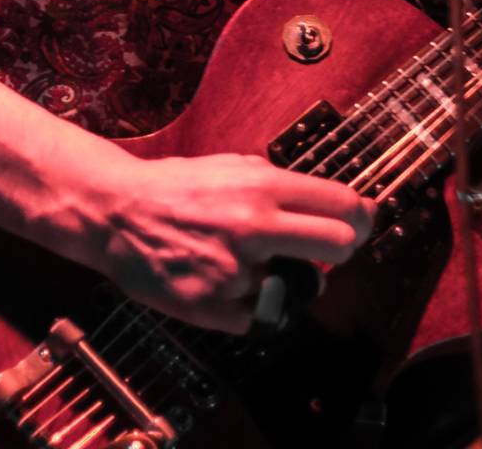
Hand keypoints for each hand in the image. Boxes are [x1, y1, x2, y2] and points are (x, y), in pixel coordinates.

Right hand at [101, 151, 374, 333]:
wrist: (117, 213)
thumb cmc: (176, 187)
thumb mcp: (232, 165)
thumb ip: (281, 182)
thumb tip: (336, 202)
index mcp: (261, 186)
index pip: (341, 204)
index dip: (362, 215)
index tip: (363, 220)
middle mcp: (254, 226)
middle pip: (340, 245)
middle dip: (342, 247)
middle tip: (330, 247)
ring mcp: (237, 272)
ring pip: (302, 287)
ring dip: (292, 280)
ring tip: (262, 265)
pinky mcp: (218, 308)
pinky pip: (263, 316)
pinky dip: (255, 304)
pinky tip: (231, 283)